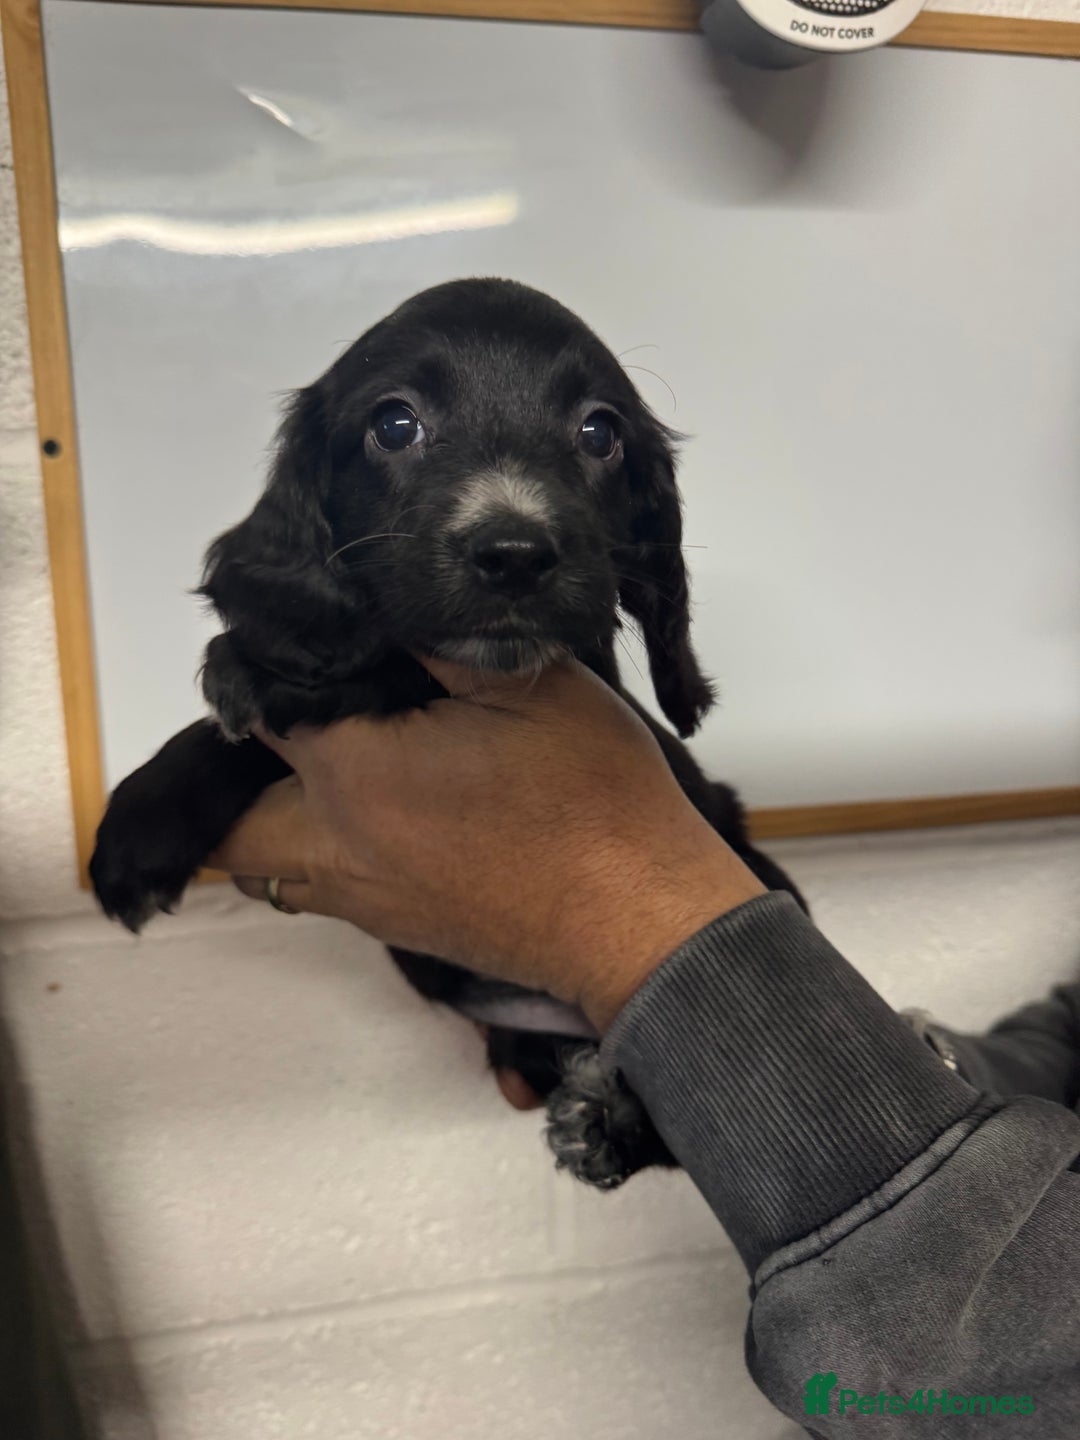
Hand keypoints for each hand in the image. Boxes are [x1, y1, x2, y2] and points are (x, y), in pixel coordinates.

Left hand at [209, 659, 763, 1029]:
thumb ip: (443, 640)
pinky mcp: (393, 929)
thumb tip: (380, 608)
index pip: (261, 706)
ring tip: (334, 769)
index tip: (305, 638)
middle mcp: (334, 845)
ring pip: (268, 863)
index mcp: (355, 771)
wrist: (639, 919)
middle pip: (235, 813)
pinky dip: (322, 852)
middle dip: (247, 765)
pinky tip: (382, 813)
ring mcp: (360, 900)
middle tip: (305, 717)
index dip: (274, 664)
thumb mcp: (532, 684)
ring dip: (278, 816)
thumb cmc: (592, 795)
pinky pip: (320, 890)